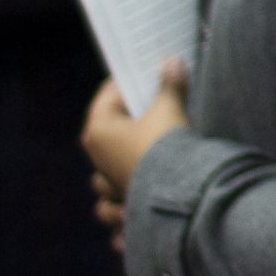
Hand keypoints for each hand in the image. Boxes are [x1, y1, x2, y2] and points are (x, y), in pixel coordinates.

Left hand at [80, 59, 191, 250]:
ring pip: (102, 179)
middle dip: (125, 125)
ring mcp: (108, 188)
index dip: (128, 83)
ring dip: (115, 174)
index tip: (145, 74)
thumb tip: (172, 62)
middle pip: (105, 135)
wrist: (179, 194)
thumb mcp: (169, 110)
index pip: (108, 95)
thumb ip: (169, 86)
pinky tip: (134, 209)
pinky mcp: (122, 212)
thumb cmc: (165, 146)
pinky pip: (117, 212)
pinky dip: (123, 213)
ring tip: (138, 164)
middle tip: (151, 111)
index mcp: (98, 131)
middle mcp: (96, 160)